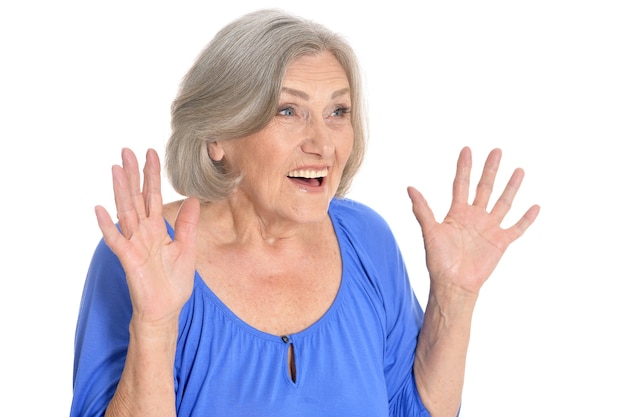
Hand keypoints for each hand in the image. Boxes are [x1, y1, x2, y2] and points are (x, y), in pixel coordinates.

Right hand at [95, 148, 199, 323]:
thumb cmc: (173, 282)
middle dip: (132, 174)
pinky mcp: (128, 259)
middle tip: (127, 150)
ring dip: (120, 191)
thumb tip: (194, 198)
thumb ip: (187, 224)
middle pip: (136, 198)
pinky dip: (107, 225)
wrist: (166, 309)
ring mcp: (133, 244)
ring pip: (125, 212)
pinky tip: (100, 209)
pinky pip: (116, 240)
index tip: (150, 154)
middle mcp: (143, 232)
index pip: (153, 196)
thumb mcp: (187, 248)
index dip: (151, 175)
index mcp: (157, 229)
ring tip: (115, 169)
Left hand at [407, 147, 539, 295]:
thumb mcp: (430, 232)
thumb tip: (410, 188)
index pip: (461, 184)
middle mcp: (475, 217)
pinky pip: (517, 228)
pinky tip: (535, 206)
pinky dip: (526, 218)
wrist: (453, 284)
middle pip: (485, 188)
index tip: (467, 149)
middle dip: (490, 169)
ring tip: (519, 170)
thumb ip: (422, 210)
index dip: (464, 168)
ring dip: (511, 187)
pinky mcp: (501, 242)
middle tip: (497, 150)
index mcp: (457, 213)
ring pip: (503, 203)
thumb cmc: (439, 261)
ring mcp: (489, 228)